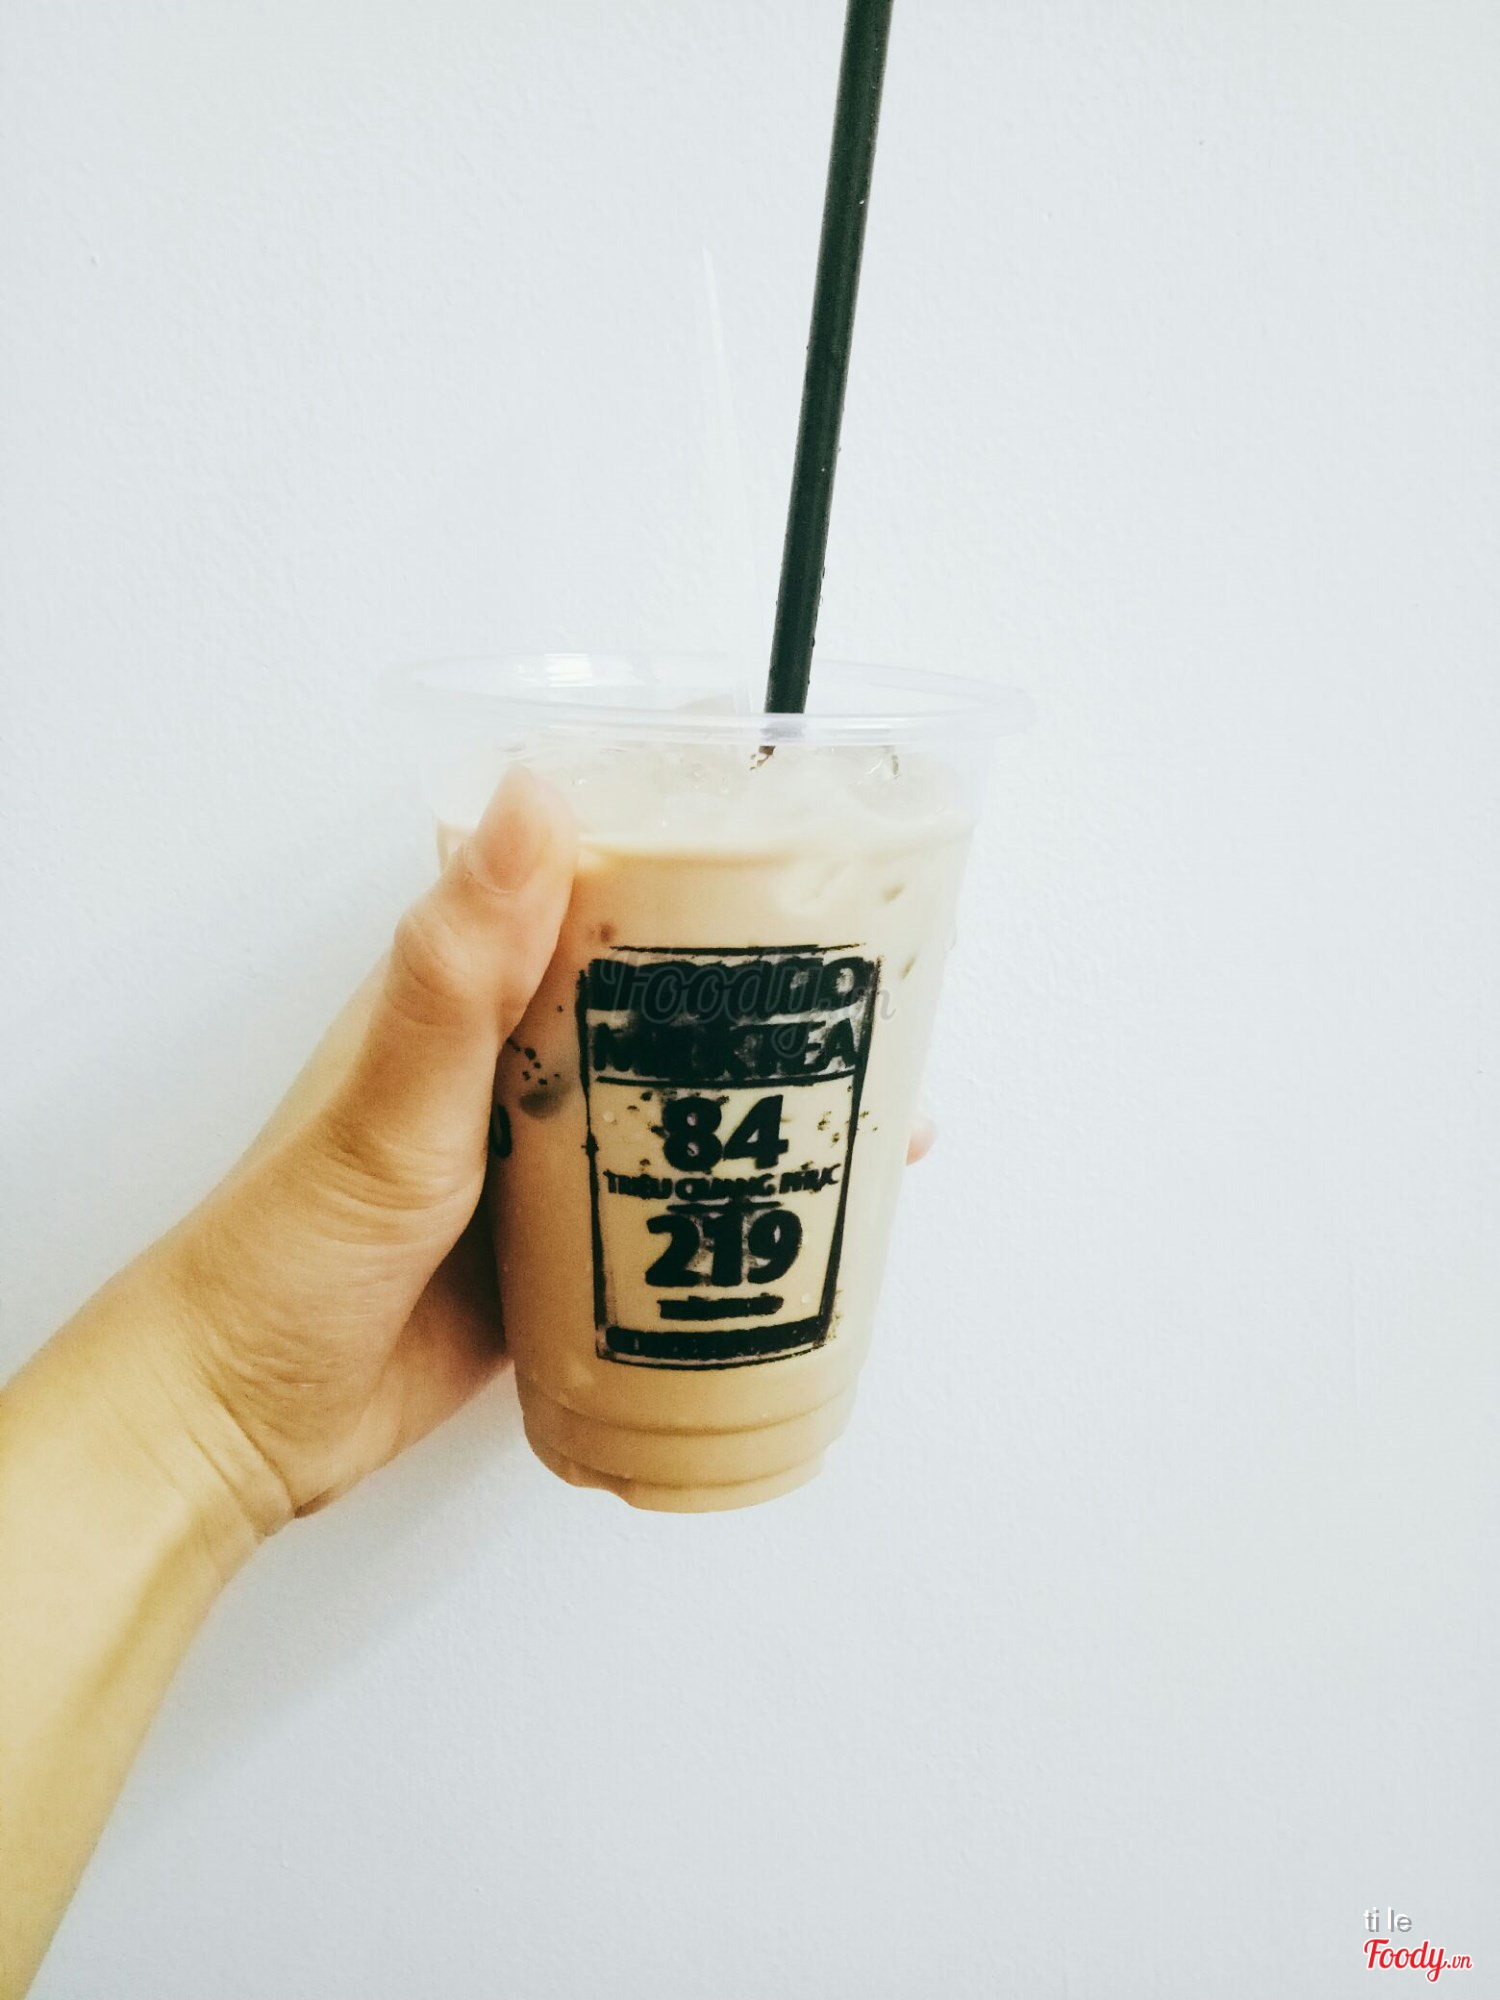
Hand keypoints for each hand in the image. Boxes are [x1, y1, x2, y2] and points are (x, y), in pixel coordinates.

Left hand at [91, 766, 939, 1541]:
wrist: (247, 1421)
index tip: (797, 806)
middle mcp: (520, 1056)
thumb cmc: (290, 1250)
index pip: (592, 870)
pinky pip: (673, 1199)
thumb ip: (461, 967)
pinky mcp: (573, 1243)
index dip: (689, 826)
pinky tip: (817, 1214)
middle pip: (665, 982)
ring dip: (770, 1089)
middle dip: (770, 969)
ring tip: (885, 1098)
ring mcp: (551, 1151)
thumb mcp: (390, 1105)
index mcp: (473, 989)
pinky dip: (742, 1197)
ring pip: (683, 1092)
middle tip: (888, 970)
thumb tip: (537, 796)